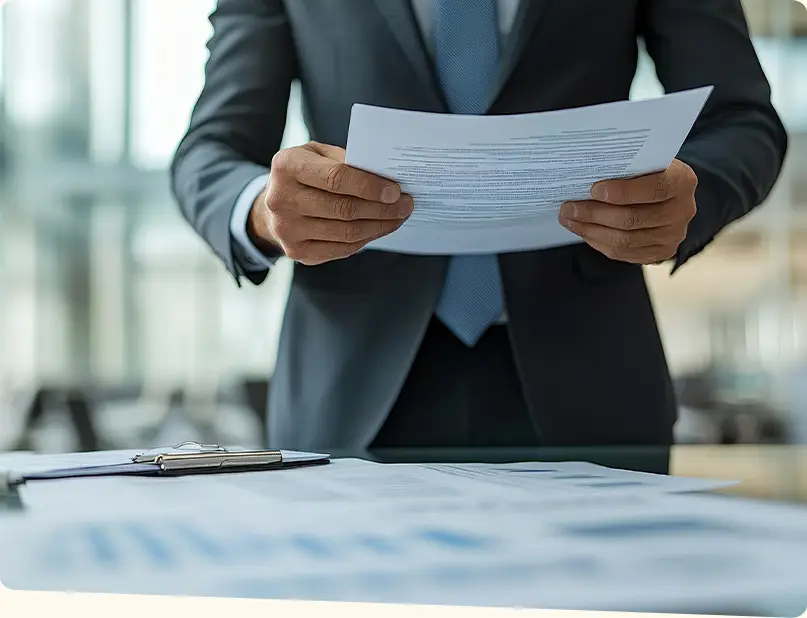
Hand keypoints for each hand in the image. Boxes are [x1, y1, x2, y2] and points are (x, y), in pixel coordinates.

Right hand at [248, 141, 412, 265]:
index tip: (395, 191)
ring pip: (347, 232)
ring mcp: (288, 230)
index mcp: (286, 166)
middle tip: (406, 204)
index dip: (370, 186)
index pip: (336, 178)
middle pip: (344, 209)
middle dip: (382, 208)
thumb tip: (386, 177)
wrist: (273, 205)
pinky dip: (366, 239)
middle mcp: (282, 199)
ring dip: (379, 226)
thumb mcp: (317, 154)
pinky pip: (342, 249)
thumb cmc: (303, 173)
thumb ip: (346, 160)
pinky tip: (379, 228)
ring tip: (398, 217)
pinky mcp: (297, 251)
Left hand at [558, 159, 697, 264]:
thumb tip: (583, 176)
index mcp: (682, 181)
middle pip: (632, 219)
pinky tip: (583, 231)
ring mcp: (673, 235)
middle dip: (594, 214)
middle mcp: (683, 210)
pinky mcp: (661, 253)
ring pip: (624, 240)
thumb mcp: (645, 163)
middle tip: (568, 208)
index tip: (594, 189)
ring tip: (569, 220)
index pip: (654, 189)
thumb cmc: (650, 173)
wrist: (670, 196)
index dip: (623, 192)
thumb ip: (625, 169)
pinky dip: (598, 242)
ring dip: (590, 230)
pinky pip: (623, 253)